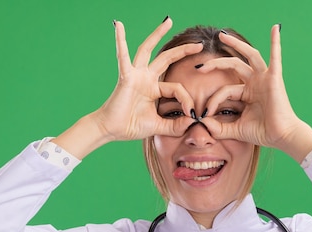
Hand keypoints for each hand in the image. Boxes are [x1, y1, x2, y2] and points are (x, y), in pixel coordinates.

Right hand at [96, 18, 200, 140]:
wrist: (112, 130)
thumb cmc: (131, 126)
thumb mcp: (159, 126)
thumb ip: (175, 125)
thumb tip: (193, 122)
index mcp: (154, 89)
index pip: (177, 88)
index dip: (186, 100)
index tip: (191, 113)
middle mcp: (146, 78)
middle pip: (167, 59)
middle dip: (183, 51)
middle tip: (199, 44)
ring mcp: (136, 75)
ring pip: (148, 50)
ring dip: (157, 35)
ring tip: (168, 22)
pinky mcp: (126, 76)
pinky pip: (123, 56)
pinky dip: (120, 40)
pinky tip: (119, 25)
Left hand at [199, 25, 311, 161]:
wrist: (280, 137)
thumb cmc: (262, 132)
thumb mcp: (235, 130)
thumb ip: (218, 128)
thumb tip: (202, 124)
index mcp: (246, 94)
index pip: (225, 90)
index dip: (213, 101)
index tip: (205, 114)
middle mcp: (255, 83)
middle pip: (233, 66)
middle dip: (216, 64)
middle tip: (200, 66)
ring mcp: (264, 79)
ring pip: (249, 56)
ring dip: (236, 44)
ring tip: (221, 36)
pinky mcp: (274, 78)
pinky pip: (275, 57)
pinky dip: (275, 42)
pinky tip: (274, 29)